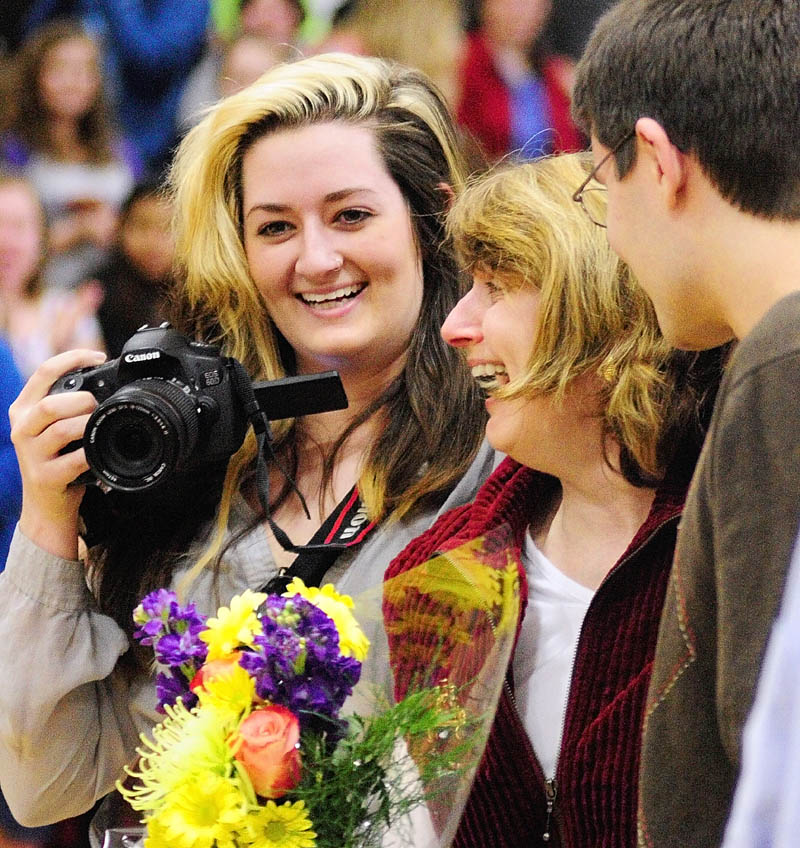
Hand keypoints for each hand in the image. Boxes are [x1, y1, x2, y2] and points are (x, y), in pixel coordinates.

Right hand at [9, 349, 105, 559]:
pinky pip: (74, 459)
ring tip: (99, 429)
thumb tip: (105, 379)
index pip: (42, 372)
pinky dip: (92, 454)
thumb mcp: (55, 428)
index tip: (98, 356)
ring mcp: (30, 454)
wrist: (47, 506)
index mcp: (24, 410)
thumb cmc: (59, 461)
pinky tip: (100, 453)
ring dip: (87, 426)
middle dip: (82, 401)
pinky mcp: (45, 477)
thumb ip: (68, 404)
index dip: (71, 358)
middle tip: (98, 407)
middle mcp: (21, 429)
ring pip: (61, 430)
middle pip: (50, 404)